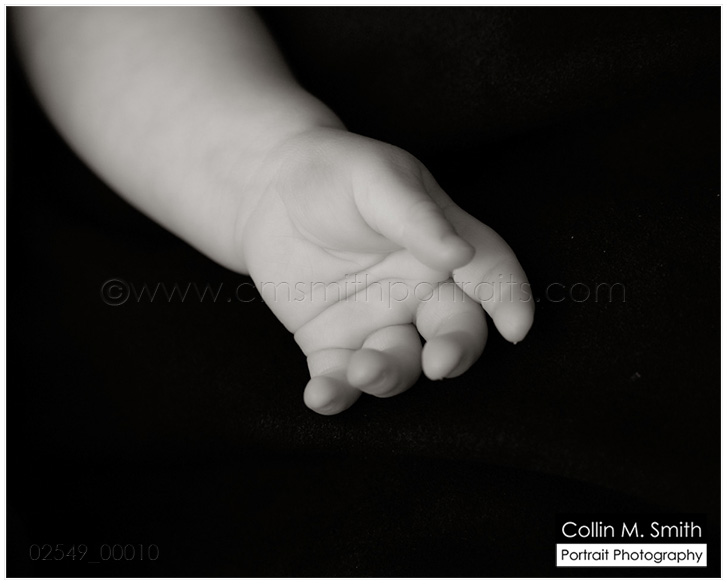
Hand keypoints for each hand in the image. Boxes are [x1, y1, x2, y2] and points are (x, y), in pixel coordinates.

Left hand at [241, 128, 533, 414]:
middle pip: (454, 332)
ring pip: (400, 363)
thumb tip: (460, 254)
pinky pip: (340, 377)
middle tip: (440, 363)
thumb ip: (417, 217)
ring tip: (362, 370)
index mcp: (441, 247)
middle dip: (454, 353)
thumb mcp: (378, 180)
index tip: (515, 327)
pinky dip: (335, 394)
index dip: (509, 300)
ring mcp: (375, 321)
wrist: (267, 191)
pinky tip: (322, 396)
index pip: (490, 274)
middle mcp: (417, 292)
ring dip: (389, 376)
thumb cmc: (333, 174)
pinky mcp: (333, 343)